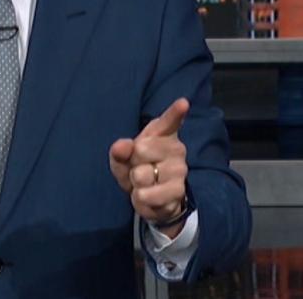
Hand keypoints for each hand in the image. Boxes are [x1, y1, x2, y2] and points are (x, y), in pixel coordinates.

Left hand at [108, 98, 188, 236]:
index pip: (169, 121)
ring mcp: (179, 170)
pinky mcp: (179, 191)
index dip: (175, 112)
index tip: (183, 103)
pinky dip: (140, 200)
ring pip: (142, 175)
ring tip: (144, 184)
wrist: (153, 199)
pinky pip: (147, 195)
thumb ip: (119, 151)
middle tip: (139, 168)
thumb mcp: (122, 160)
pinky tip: (148, 196)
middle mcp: (176, 149)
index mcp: (163, 135)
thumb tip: (121, 145)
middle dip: (132, 163)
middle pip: (141, 149)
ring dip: (136, 184)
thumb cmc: (138, 169)